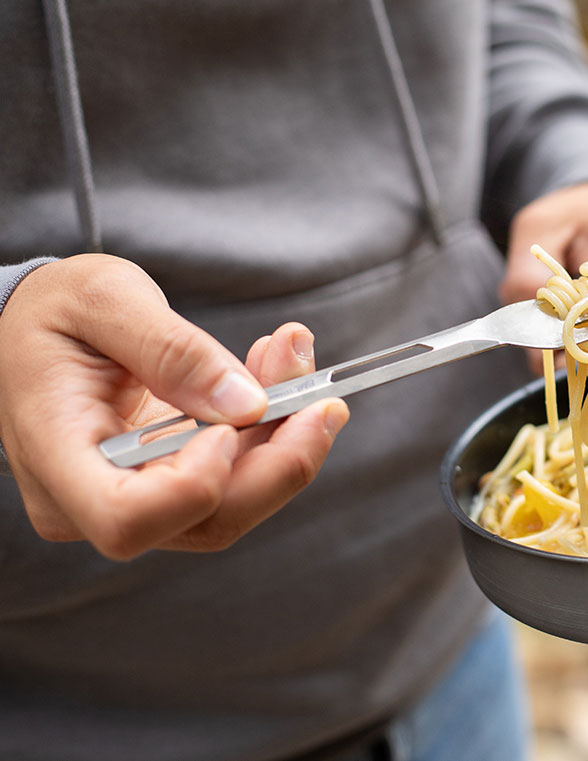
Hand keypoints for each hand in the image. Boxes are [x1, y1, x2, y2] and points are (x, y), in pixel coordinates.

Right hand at [0, 254, 348, 558]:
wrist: (33, 326)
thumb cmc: (55, 311)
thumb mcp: (105, 300)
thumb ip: (173, 351)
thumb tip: (246, 405)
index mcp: (55, 456)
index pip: (127, 518)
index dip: (196, 486)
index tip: (233, 424)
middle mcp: (93, 499)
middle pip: (206, 520)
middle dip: (280, 462)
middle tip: (322, 397)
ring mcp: (138, 498)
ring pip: (237, 500)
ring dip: (287, 436)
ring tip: (292, 355)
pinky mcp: (174, 482)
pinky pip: (240, 475)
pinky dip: (274, 427)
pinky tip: (277, 369)